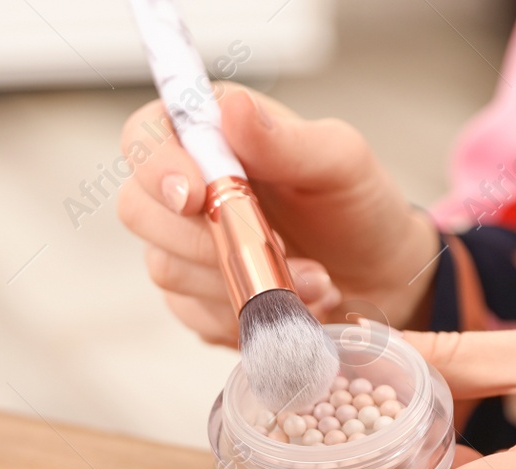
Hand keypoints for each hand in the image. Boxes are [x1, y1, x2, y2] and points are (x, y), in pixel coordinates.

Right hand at [117, 87, 438, 345]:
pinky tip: (288, 303)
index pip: (143, 136)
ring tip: (311, 280)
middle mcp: (185, 187)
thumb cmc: (356, 206)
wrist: (378, 276)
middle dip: (204, 239)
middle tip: (276, 249)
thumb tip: (232, 109)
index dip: (155, 166)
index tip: (195, 195)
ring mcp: (182, 247)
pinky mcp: (193, 299)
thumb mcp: (338, 162)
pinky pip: (191, 313)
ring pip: (166, 268)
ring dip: (240, 281)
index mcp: (210, 134)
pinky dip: (243, 313)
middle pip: (137, 208)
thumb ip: (284, 140)